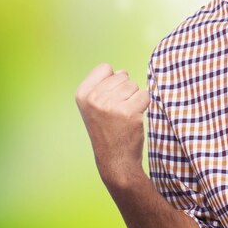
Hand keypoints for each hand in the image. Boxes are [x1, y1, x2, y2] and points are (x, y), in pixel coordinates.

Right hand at [75, 63, 149, 185]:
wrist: (115, 159)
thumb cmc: (108, 130)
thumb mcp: (94, 106)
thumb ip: (104, 85)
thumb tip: (122, 71)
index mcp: (82, 94)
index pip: (105, 68)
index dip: (112, 80)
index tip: (108, 99)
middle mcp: (94, 99)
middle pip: (122, 75)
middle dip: (125, 91)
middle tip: (117, 112)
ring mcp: (111, 105)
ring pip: (134, 85)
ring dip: (134, 98)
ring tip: (124, 116)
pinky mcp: (128, 112)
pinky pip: (145, 95)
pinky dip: (143, 105)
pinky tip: (133, 119)